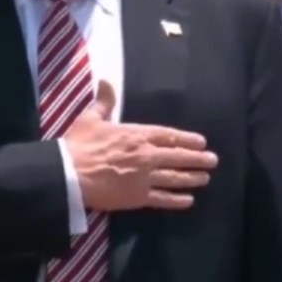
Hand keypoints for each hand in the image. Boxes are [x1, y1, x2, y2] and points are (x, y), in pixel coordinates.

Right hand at [63, 80, 218, 211]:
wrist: (68, 174)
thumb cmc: (79, 145)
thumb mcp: (91, 118)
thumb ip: (104, 102)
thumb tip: (106, 81)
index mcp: (137, 135)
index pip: (169, 135)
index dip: (187, 139)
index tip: (201, 142)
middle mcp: (146, 155)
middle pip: (178, 156)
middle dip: (197, 159)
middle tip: (212, 161)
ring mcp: (144, 178)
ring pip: (174, 178)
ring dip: (192, 178)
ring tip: (205, 178)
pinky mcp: (137, 197)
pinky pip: (162, 198)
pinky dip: (176, 200)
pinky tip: (188, 200)